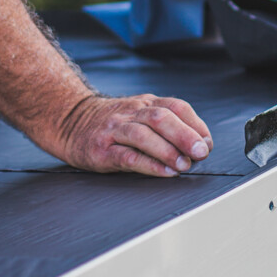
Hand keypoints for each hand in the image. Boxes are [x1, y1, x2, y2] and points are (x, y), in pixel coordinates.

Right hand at [57, 92, 213, 176]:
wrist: (70, 121)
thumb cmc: (113, 124)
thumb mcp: (140, 115)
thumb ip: (167, 125)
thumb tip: (201, 145)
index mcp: (146, 104)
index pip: (177, 107)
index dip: (196, 125)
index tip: (207, 144)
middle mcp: (132, 113)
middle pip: (162, 118)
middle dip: (186, 136)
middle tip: (201, 153)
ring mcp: (115, 130)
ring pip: (144, 135)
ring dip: (168, 151)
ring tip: (184, 165)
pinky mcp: (101, 149)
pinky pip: (128, 156)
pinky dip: (149, 165)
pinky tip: (164, 172)